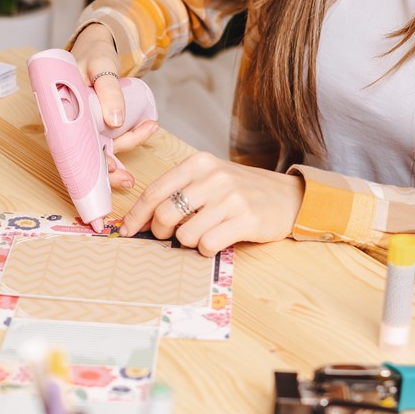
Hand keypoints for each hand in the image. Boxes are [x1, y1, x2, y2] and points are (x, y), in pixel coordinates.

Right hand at [70, 23, 156, 188]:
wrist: (98, 46)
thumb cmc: (92, 54)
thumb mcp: (100, 66)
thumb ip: (108, 91)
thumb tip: (116, 122)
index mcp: (61, 115)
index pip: (71, 149)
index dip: (86, 167)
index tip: (106, 172)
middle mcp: (73, 124)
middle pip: (88, 154)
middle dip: (109, 170)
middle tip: (127, 179)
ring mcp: (89, 124)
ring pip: (106, 146)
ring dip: (128, 144)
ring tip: (149, 129)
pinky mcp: (102, 121)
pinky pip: (115, 135)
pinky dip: (131, 135)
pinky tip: (147, 128)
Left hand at [119, 151, 305, 255]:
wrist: (288, 197)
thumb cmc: (242, 190)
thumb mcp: (210, 178)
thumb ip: (179, 190)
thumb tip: (142, 217)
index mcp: (199, 163)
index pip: (155, 191)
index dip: (136, 215)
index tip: (126, 230)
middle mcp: (214, 178)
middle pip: (165, 215)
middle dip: (161, 232)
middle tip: (171, 235)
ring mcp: (231, 199)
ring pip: (185, 234)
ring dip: (187, 242)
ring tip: (202, 235)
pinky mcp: (246, 220)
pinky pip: (208, 244)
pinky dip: (206, 249)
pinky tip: (216, 241)